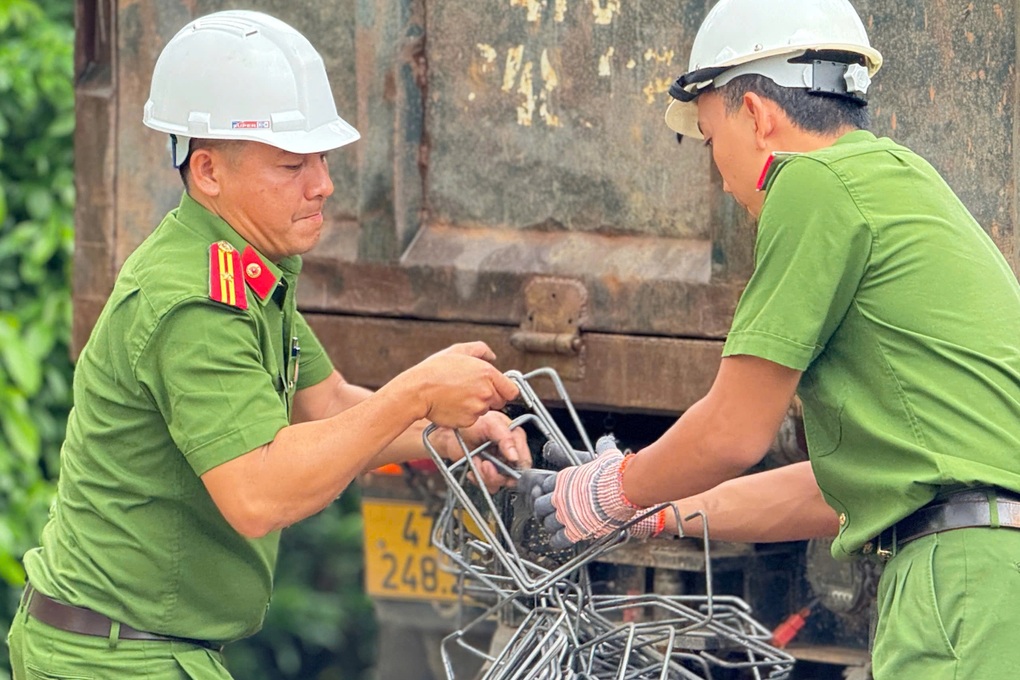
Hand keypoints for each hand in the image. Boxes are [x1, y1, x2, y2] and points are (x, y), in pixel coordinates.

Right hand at [401, 342, 518, 428]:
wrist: (417, 390)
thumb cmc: (435, 369)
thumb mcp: (458, 350)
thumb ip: (480, 349)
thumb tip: (493, 356)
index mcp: (488, 373)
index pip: (512, 390)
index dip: (504, 390)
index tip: (495, 389)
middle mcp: (486, 392)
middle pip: (500, 401)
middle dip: (489, 397)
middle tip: (470, 390)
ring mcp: (478, 408)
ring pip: (485, 410)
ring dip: (476, 406)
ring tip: (457, 396)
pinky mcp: (468, 421)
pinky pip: (472, 420)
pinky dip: (465, 415)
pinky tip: (452, 405)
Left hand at [432, 412, 530, 492]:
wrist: (452, 433)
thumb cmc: (472, 424)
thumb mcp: (490, 424)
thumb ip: (505, 438)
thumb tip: (515, 456)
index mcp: (516, 438)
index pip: (524, 461)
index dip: (514, 467)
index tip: (500, 465)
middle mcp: (509, 453)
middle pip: (513, 476)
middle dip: (497, 474)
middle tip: (485, 465)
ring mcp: (499, 464)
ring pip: (500, 483)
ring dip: (486, 476)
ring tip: (476, 462)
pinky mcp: (488, 473)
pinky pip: (489, 486)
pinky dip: (479, 479)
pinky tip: (473, 467)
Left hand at [520, 436, 665, 548]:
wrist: (623, 491)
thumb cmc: (613, 473)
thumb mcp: (605, 456)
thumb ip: (601, 448)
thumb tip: (605, 441)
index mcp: (563, 479)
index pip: (545, 485)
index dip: (547, 489)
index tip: (552, 492)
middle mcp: (560, 497)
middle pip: (540, 505)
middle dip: (543, 508)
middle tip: (550, 511)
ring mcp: (565, 515)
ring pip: (547, 523)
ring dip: (551, 525)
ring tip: (557, 525)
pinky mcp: (574, 531)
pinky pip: (558, 540)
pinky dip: (557, 540)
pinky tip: (559, 539)